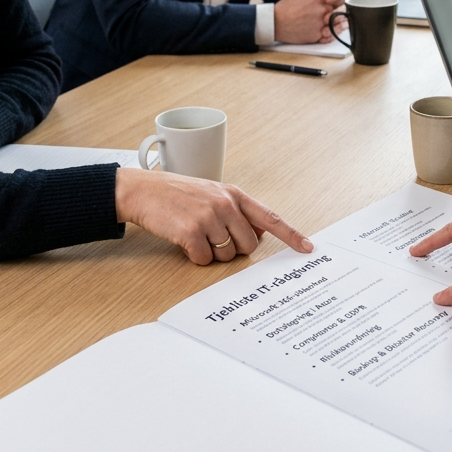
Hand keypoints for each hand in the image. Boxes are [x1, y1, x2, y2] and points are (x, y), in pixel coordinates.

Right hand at [115, 168, 313, 264]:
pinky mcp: (191, 231)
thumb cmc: (178, 194)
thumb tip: (260, 233)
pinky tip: (184, 241)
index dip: (291, 235)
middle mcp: (226, 204)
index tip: (307, 248)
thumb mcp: (213, 194)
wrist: (143, 190)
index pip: (271, 217)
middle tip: (213, 237)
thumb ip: (237, 211)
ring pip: (227, 255)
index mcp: (235, 194)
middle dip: (234, 249)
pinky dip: (195, 257)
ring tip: (196, 234)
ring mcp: (209, 217)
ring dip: (212, 253)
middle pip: (249, 245)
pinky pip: (205, 260)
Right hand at [275, 0, 337, 43]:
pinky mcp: (317, 36)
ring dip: (337, 23)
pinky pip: (330, 35)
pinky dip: (331, 34)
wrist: (275, 23)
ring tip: (335, 23)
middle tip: (336, 13)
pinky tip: (328, 31)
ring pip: (336, 24)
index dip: (336, 0)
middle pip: (337, 10)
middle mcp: (321, 10)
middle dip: (337, 11)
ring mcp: (320, 24)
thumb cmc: (286, 6)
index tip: (334, 3)